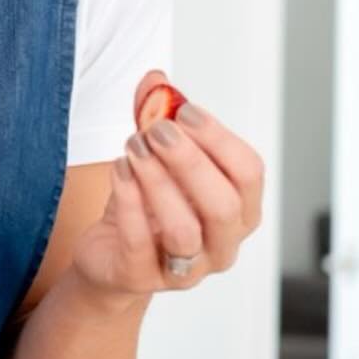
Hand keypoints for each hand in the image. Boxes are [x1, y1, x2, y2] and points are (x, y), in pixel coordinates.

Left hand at [70, 70, 264, 301]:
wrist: (110, 255)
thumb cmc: (147, 205)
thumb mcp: (156, 158)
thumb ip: (158, 117)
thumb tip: (156, 79)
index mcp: (240, 213)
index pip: (248, 174)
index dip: (218, 138)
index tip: (184, 111)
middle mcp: (222, 246)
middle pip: (222, 205)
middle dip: (189, 160)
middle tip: (157, 130)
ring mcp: (185, 271)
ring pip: (183, 229)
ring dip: (157, 181)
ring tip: (134, 148)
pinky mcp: (142, 279)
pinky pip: (139, 242)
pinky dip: (129, 200)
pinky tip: (119, 170)